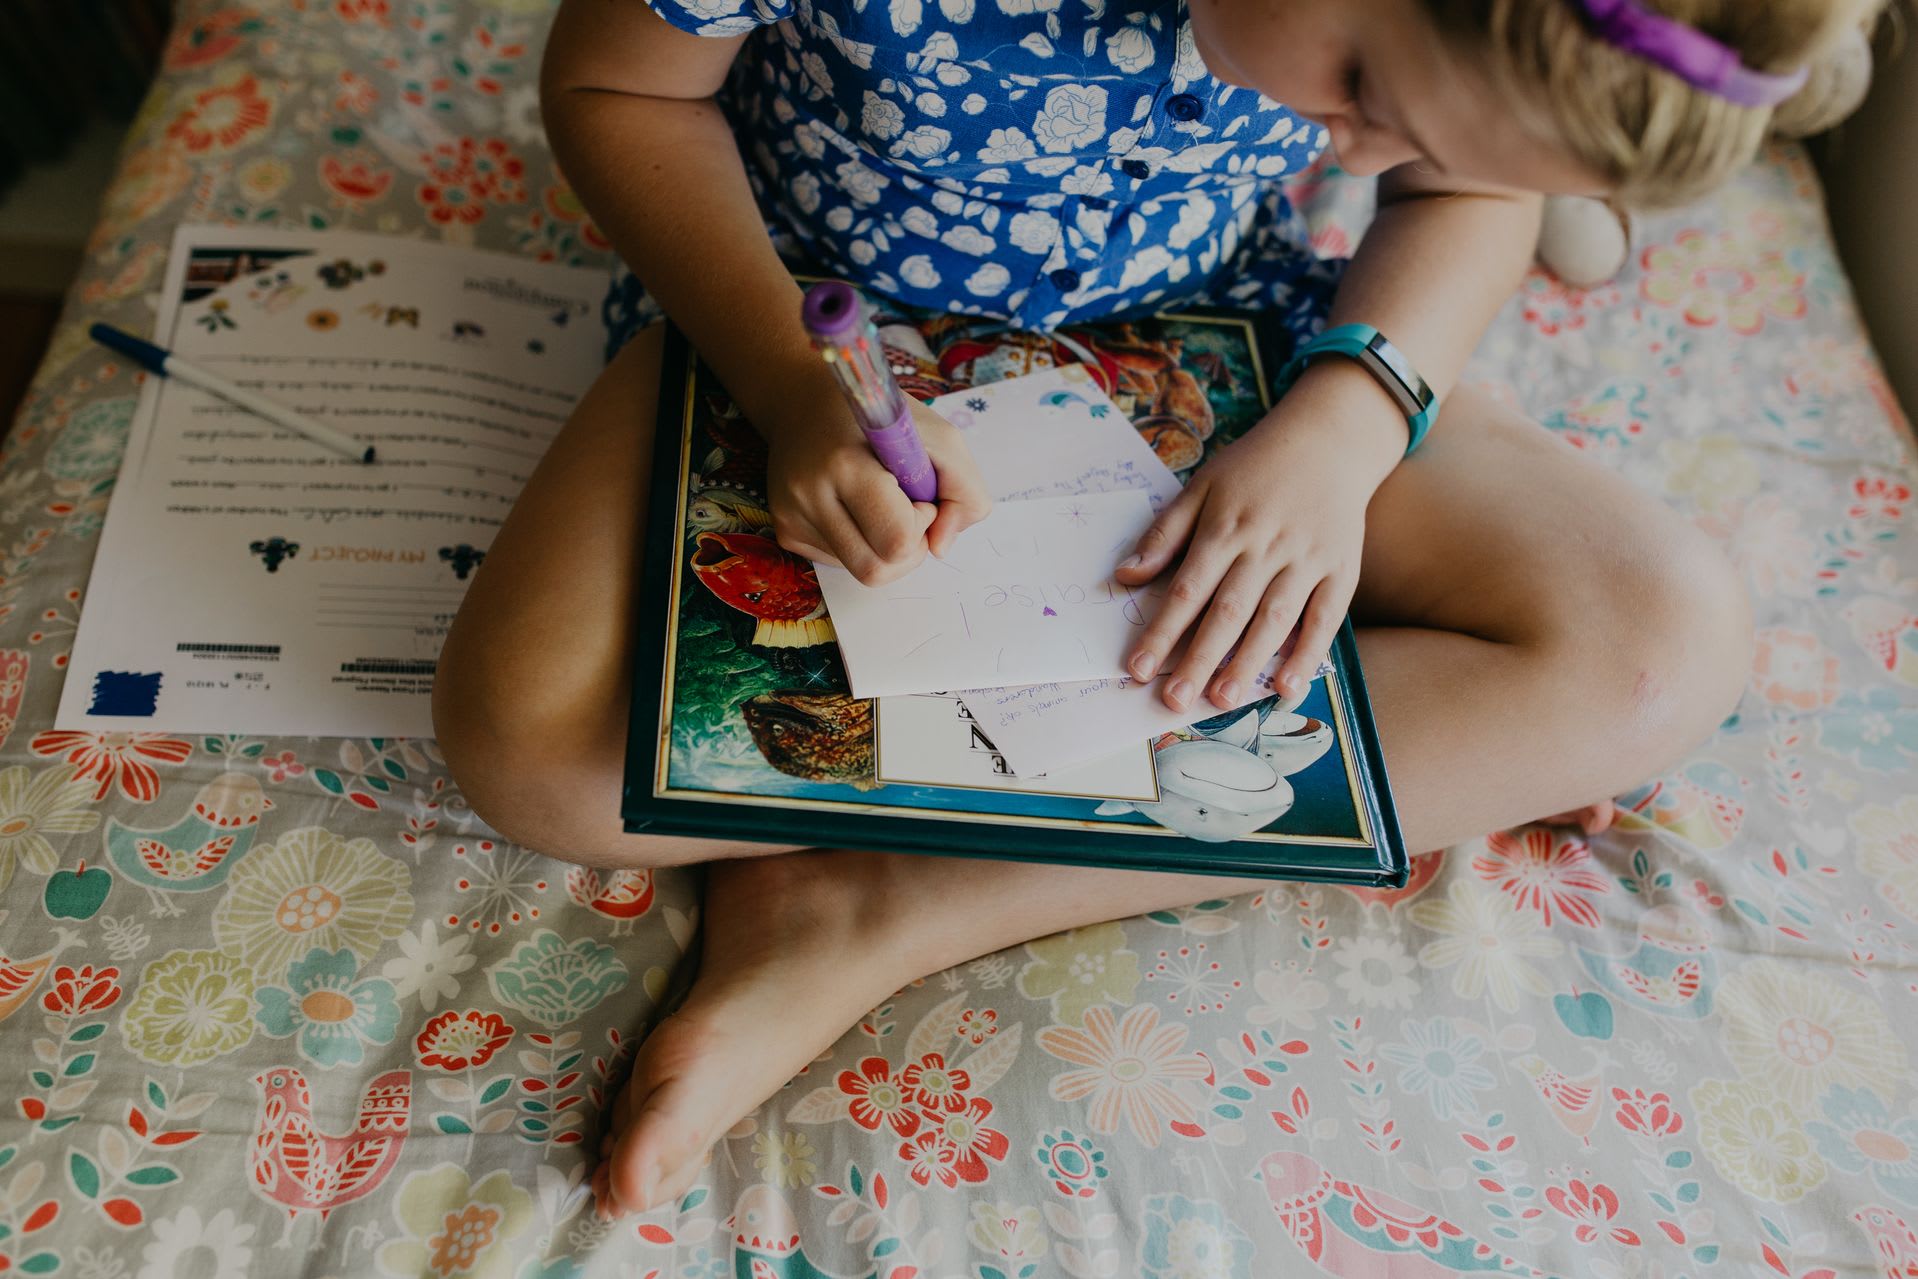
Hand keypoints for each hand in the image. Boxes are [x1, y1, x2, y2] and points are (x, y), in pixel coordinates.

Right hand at [765, 395, 991, 585]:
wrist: (804, 400)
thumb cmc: (880, 418)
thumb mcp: (940, 437)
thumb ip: (963, 492)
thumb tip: (940, 548)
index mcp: (845, 465)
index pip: (897, 540)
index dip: (921, 525)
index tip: (919, 495)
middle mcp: (809, 496)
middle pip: (876, 571)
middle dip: (907, 549)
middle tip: (907, 511)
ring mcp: (791, 518)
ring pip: (860, 571)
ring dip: (885, 548)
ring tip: (881, 505)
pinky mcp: (785, 531)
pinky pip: (841, 562)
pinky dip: (862, 543)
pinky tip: (856, 508)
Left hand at [1114, 370, 1401, 712]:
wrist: (1329, 439)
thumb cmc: (1256, 467)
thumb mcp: (1202, 486)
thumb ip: (1165, 534)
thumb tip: (1124, 576)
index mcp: (1225, 528)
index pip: (1187, 589)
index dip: (1162, 631)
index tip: (1137, 668)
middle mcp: (1265, 547)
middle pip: (1228, 611)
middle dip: (1199, 659)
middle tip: (1175, 701)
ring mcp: (1306, 560)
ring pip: (1274, 619)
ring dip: (1248, 662)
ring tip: (1221, 699)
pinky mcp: (1339, 570)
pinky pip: (1325, 619)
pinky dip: (1308, 654)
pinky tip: (1287, 686)